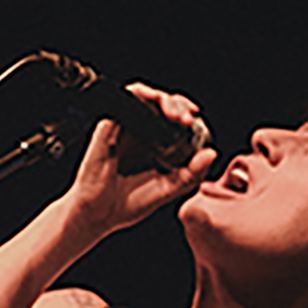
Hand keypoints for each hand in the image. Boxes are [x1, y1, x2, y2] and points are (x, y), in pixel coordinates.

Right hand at [64, 82, 216, 235]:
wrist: (97, 214)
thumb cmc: (125, 205)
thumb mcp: (168, 190)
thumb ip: (191, 175)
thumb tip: (211, 154)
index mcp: (152, 147)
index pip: (172, 118)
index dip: (186, 113)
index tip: (195, 121)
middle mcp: (138, 135)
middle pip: (161, 103)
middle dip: (179, 105)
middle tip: (187, 120)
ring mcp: (123, 129)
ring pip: (145, 96)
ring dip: (165, 99)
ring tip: (176, 115)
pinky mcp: (109, 126)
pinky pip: (125, 99)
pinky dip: (142, 93)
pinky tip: (154, 103)